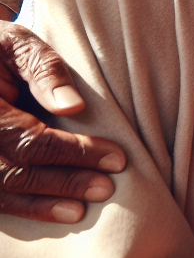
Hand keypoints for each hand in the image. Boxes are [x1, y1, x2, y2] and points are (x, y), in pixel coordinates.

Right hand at [0, 21, 125, 222]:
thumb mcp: (17, 44)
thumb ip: (44, 69)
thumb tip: (73, 107)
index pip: (30, 140)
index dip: (75, 153)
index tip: (116, 158)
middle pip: (13, 173)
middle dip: (63, 183)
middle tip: (105, 188)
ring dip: (40, 205)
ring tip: (79, 211)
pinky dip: (19, 207)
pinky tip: (49, 213)